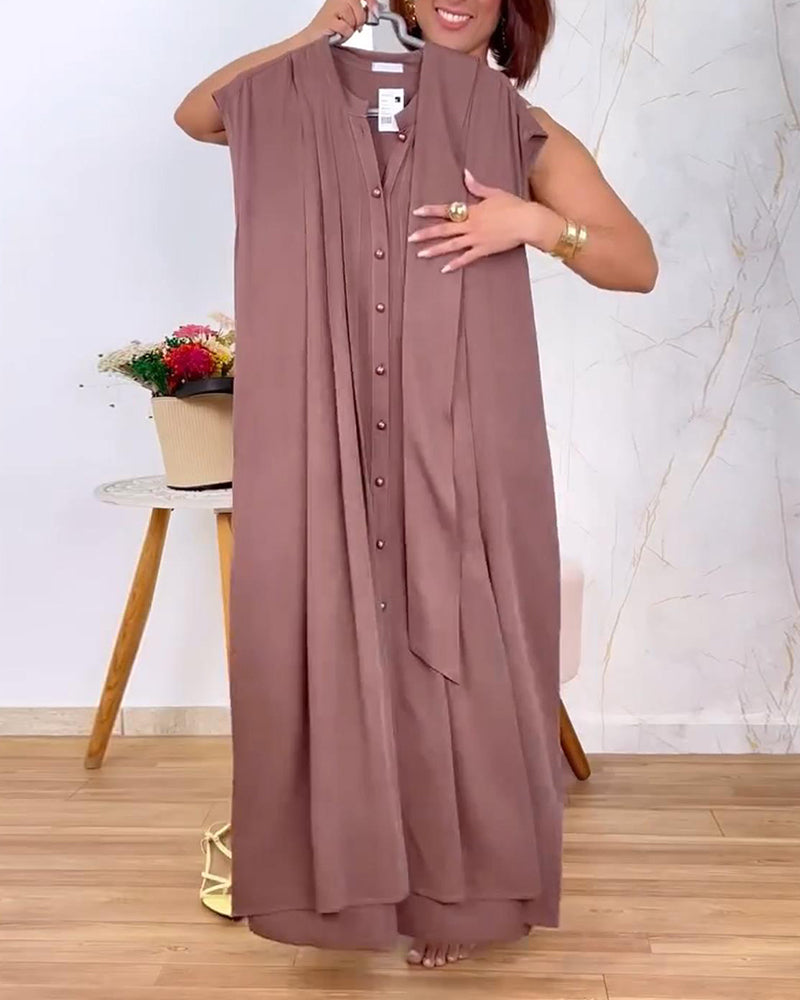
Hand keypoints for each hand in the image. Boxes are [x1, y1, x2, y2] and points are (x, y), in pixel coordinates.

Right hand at [303, 0, 376, 42]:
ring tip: (340, 29)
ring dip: (349, 29)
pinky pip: (347, 28)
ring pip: (354, 21)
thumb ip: (361, 11)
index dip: (371, 2)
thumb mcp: (349, 16)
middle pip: (360, 12)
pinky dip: (344, 34)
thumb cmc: (330, 27)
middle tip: (349, 26)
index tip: (375, 10)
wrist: (312, 37)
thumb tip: (374, 11)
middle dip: (358, 22)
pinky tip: (336, 33)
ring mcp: (333, 6)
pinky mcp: (329, 18)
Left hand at [409, 169, 548, 272]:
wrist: (527, 221)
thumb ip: (477, 186)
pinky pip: (467, 258)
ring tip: (420, 254)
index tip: (416, 212)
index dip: (431, 211)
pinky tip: (444, 269)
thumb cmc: (513, 205)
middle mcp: (471, 225)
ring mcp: (476, 239)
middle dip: (426, 234)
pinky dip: (455, 264)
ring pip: (451, 245)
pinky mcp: (484, 250)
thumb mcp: (494, 193)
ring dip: (435, 250)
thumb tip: (466, 174)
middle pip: (444, 230)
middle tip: (410, 238)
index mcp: (472, 210)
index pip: (447, 210)